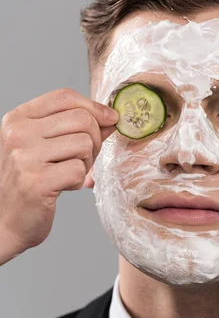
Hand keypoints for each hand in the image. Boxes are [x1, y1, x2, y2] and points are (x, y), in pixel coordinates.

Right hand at [0, 87, 118, 263]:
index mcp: (18, 119)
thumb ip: (75, 128)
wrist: (6, 220)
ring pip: (84, 144)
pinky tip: (63, 187)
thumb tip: (111, 118)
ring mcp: (25, 157)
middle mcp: (18, 133)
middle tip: (85, 158)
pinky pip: (79, 171)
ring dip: (87, 163)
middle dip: (95, 140)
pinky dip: (78, 181)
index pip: (65, 97)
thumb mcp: (47, 146)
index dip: (94, 107)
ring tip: (69, 173)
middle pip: (82, 119)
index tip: (111, 120)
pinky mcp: (36, 181)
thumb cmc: (31, 181)